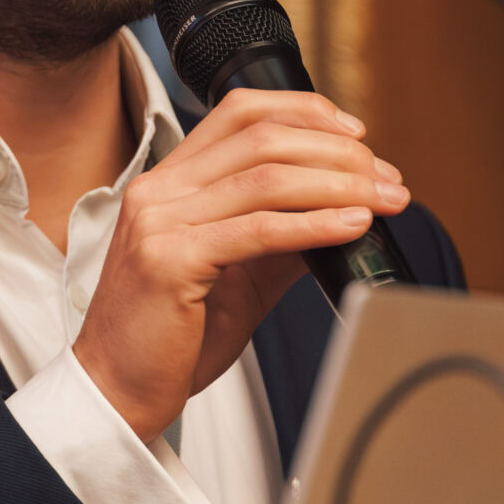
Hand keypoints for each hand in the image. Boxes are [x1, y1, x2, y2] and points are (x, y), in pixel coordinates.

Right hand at [73, 89, 408, 440]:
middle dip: (338, 152)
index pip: (239, 112)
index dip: (305, 112)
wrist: (117, 392)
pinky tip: (353, 225)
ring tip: (384, 199)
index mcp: (167, 183)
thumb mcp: (236, 273)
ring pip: (266, 178)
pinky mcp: (170, 262)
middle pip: (262, 138)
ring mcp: (159, 223)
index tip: (356, 135)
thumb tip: (343, 209)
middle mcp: (157, 191)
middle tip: (386, 177)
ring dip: (340, 184)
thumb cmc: (170, 339)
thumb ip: (279, 236)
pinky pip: (258, 230)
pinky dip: (315, 223)